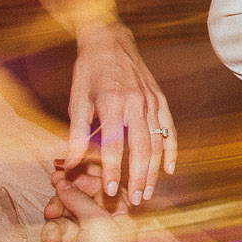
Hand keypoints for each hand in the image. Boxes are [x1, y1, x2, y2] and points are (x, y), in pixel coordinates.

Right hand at [38, 171, 139, 241]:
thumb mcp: (98, 220)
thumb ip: (78, 198)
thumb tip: (62, 181)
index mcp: (115, 213)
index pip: (97, 187)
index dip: (79, 179)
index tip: (62, 173)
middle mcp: (97, 225)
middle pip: (72, 202)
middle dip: (59, 204)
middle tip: (52, 208)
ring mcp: (80, 241)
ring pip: (56, 222)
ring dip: (51, 229)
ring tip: (54, 240)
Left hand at [66, 22, 175, 206]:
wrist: (110, 40)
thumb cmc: (89, 71)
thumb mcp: (77, 99)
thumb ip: (76, 133)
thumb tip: (69, 163)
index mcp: (113, 102)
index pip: (116, 144)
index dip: (114, 170)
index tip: (111, 191)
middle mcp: (136, 102)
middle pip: (143, 147)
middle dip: (139, 177)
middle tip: (136, 200)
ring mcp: (152, 101)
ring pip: (158, 141)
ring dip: (155, 169)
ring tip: (149, 191)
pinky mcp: (160, 99)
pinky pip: (170, 128)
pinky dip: (172, 149)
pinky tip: (170, 168)